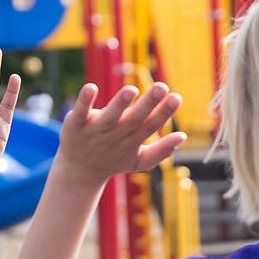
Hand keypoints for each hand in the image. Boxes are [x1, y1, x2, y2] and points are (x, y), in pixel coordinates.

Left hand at [55, 82, 185, 188]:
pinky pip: (80, 111)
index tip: (177, 97)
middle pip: (133, 119)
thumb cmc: (113, 161)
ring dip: (120, 104)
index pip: (150, 126)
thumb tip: (183, 136)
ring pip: (110, 117)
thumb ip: (161, 151)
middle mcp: (115, 135)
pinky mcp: (75, 124)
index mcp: (132, 141)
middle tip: (162, 87)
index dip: (164, 112)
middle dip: (148, 104)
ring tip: (131, 90)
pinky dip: (85, 100)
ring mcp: (95, 130)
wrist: (78, 172)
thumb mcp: (139, 161)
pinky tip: (90, 87)